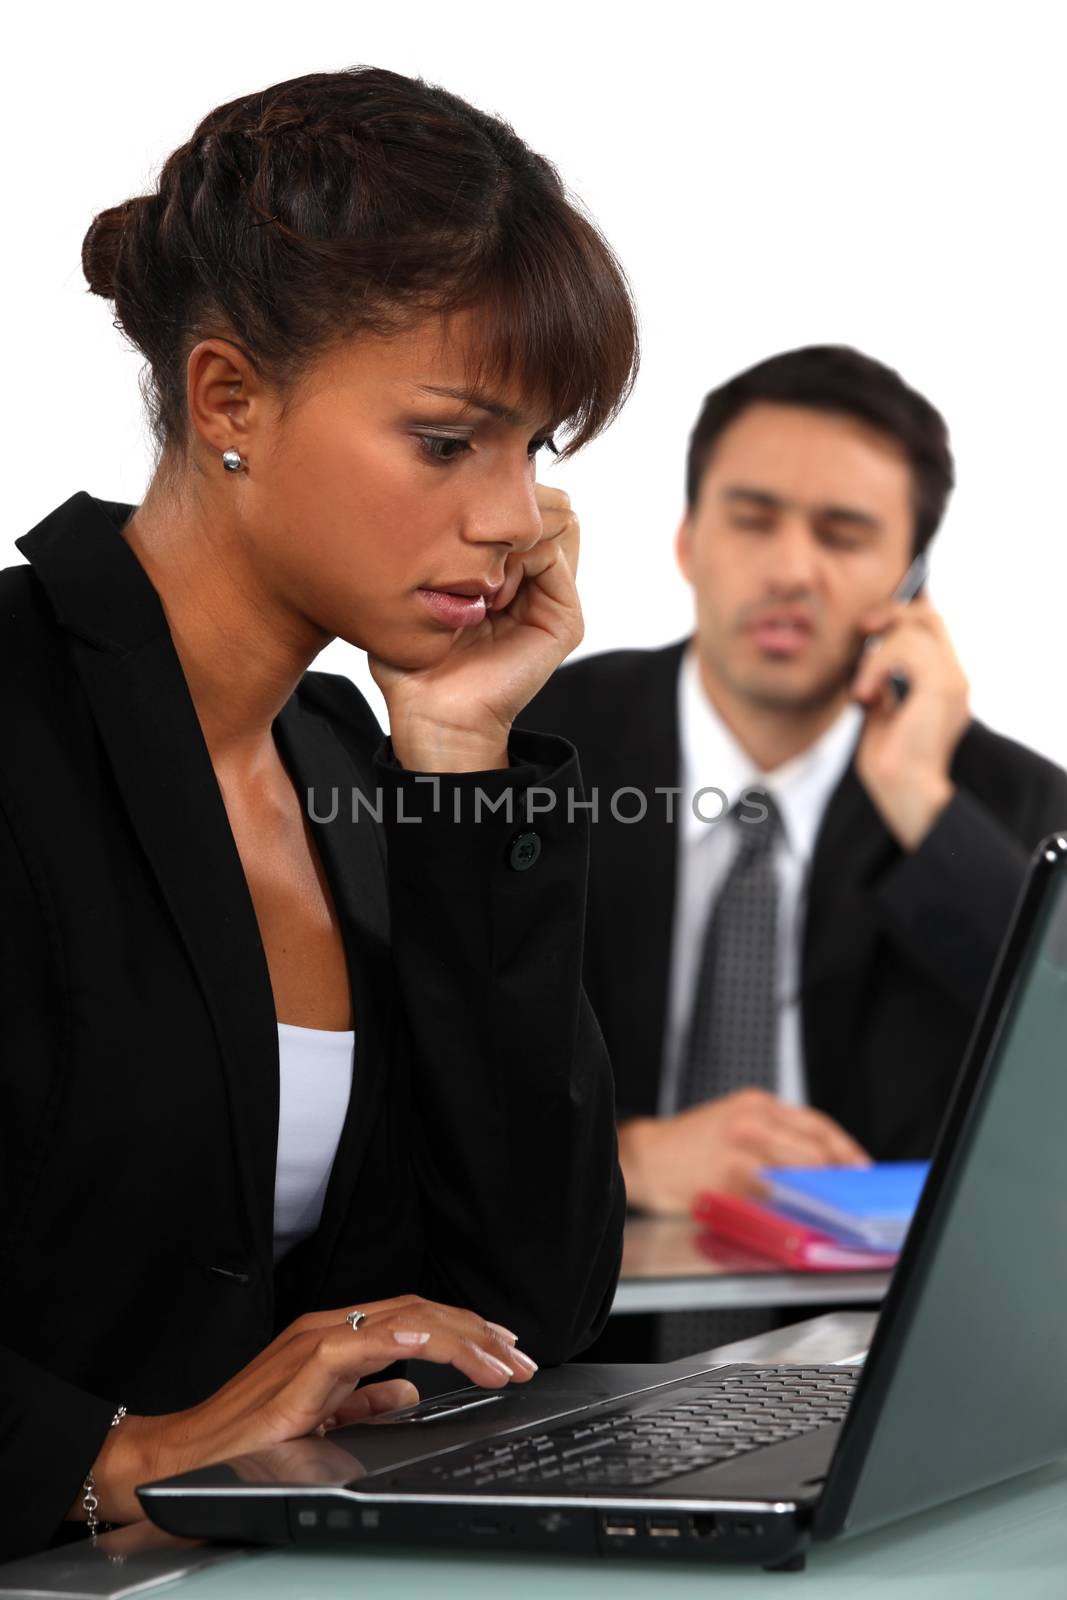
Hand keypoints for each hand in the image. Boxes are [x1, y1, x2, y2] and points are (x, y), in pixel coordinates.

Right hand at [73, 1294, 536, 1526]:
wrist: (187, 1455)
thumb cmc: (248, 1439)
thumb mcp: (326, 1417)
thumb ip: (367, 1400)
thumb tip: (411, 1392)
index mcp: (341, 1337)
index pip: (418, 1320)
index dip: (467, 1332)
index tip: (507, 1350)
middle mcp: (332, 1328)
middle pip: (421, 1315)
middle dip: (478, 1335)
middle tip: (520, 1359)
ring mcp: (316, 1341)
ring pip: (402, 1321)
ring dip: (458, 1340)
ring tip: (497, 1360)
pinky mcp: (300, 1366)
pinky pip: (355, 1343)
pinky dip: (394, 1339)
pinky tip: (426, 1346)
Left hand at [370, 484, 581, 771]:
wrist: (433, 716)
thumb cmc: (413, 659)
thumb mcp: (416, 588)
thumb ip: (435, 538)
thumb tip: (438, 488)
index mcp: (507, 570)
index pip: (522, 500)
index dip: (494, 490)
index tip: (455, 513)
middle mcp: (536, 579)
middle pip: (546, 502)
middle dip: (508, 502)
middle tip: (468, 537)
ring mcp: (555, 596)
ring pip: (558, 520)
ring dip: (514, 531)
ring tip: (477, 571)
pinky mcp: (564, 618)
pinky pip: (554, 556)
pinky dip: (520, 559)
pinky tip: (490, 590)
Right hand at [618, 1090, 869, 1215]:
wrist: (645, 1157)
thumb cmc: (691, 1145)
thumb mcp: (733, 1122)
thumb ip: (772, 1136)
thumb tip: (819, 1165)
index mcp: (756, 1104)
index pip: (816, 1124)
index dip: (845, 1148)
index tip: (863, 1169)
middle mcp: (752, 1120)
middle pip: (814, 1148)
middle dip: (839, 1174)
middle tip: (853, 1195)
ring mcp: (741, 1148)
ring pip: (798, 1172)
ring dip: (819, 1193)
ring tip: (832, 1208)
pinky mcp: (730, 1176)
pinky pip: (773, 1195)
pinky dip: (790, 1206)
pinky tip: (798, 1217)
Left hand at [852, 594, 969, 849]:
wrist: (904, 793)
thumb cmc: (890, 764)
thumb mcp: (882, 712)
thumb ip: (884, 684)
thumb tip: (869, 659)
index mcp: (944, 684)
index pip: (931, 628)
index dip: (899, 615)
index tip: (867, 628)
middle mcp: (955, 678)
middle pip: (929, 617)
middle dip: (891, 613)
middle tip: (863, 630)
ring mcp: (953, 681)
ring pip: (913, 630)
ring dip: (876, 657)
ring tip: (863, 693)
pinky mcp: (942, 687)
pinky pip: (906, 649)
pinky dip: (877, 666)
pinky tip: (867, 695)